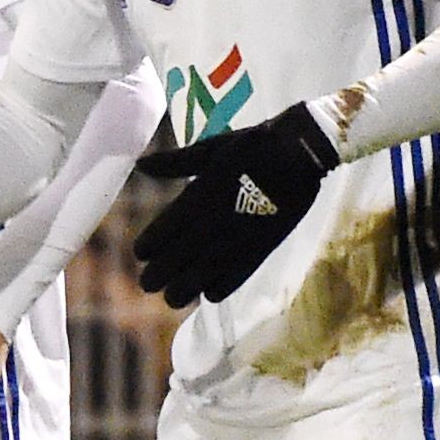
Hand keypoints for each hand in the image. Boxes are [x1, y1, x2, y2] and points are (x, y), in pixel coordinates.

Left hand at [130, 102, 338, 305]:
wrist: (298, 155)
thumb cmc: (250, 148)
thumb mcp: (207, 151)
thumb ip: (173, 163)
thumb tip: (141, 164)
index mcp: (189, 205)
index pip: (152, 242)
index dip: (144, 251)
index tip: (144, 252)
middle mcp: (204, 231)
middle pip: (164, 271)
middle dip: (153, 278)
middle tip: (152, 280)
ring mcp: (229, 247)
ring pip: (190, 287)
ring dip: (179, 292)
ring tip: (176, 291)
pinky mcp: (255, 256)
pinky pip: (225, 287)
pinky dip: (212, 291)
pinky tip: (209, 287)